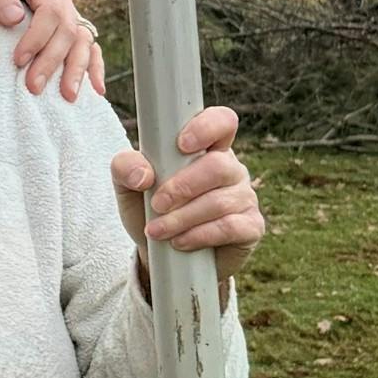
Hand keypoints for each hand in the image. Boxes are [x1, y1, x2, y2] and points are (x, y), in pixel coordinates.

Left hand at [0, 0, 107, 99]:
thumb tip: (15, 18)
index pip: (50, 9)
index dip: (38, 38)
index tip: (18, 61)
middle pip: (67, 28)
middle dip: (52, 59)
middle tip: (33, 86)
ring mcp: (64, 7)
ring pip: (81, 39)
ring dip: (76, 68)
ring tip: (67, 96)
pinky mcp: (62, 24)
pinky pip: (86, 45)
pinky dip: (92, 65)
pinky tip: (95, 89)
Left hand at [112, 105, 264, 299]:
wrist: (161, 256)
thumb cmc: (150, 210)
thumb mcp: (128, 187)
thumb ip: (126, 168)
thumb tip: (142, 174)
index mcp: (206, 147)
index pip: (221, 121)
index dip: (206, 128)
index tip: (181, 145)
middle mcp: (230, 168)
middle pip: (218, 166)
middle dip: (182, 186)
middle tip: (157, 204)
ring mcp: (244, 197)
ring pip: (220, 201)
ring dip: (183, 218)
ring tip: (157, 230)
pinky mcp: (251, 227)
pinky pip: (230, 227)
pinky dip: (199, 235)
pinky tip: (179, 242)